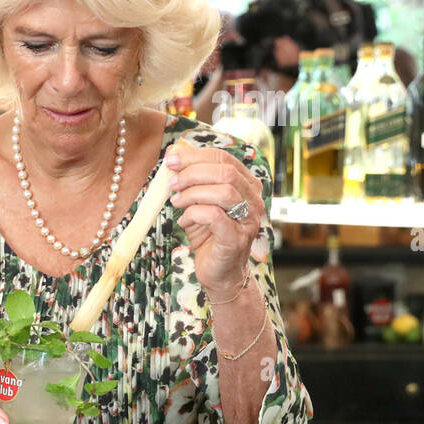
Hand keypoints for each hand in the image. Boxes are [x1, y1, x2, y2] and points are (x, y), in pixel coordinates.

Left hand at [165, 143, 263, 294]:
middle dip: (192, 173)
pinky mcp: (236, 239)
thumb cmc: (207, 234)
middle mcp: (253, 200)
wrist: (218, 272)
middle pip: (225, 172)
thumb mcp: (196, 202)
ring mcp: (248, 220)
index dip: (195, 155)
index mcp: (245, 185)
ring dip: (192, 193)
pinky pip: (214, 216)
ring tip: (175, 202)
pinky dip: (193, 214)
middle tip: (171, 183)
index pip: (224, 158)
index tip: (170, 159)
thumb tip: (174, 150)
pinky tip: (183, 221)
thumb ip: (188, 178)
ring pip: (223, 192)